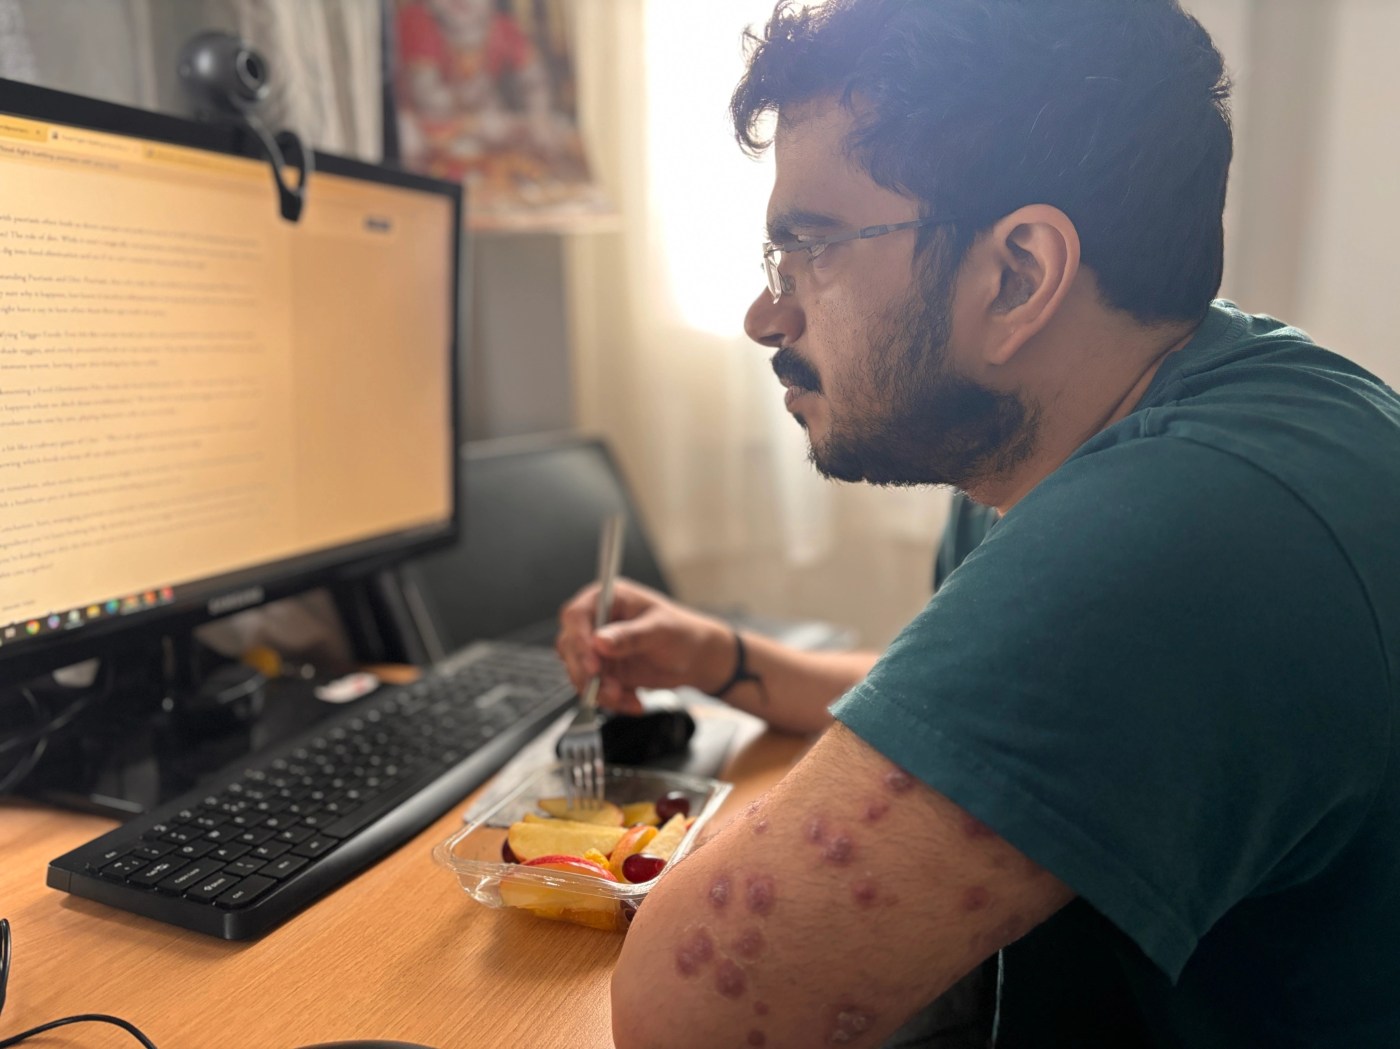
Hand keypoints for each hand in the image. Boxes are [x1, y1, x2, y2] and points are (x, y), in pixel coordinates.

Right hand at [555, 578, 733, 713]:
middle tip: (610, 688)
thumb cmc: (682, 633)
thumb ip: (630, 636)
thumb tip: (600, 641)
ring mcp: (597, 648)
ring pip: (578, 672)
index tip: (593, 664)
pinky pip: (593, 689)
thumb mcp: (660, 631)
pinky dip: (611, 700)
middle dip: (588, 673)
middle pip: (570, 646)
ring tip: (626, 697)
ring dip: (599, 691)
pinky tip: (633, 701)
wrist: (696, 659)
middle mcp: (597, 621)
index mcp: (608, 598)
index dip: (579, 640)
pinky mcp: (603, 670)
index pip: (576, 615)